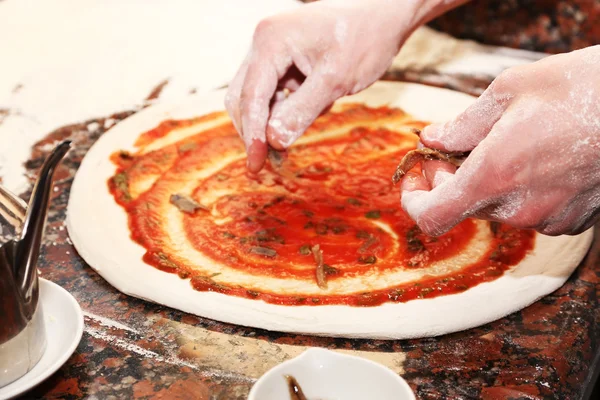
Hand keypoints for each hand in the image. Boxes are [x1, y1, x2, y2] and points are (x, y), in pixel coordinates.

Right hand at [225, 0, 464, 171]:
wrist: (384, 17)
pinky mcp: (283, 58)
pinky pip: (273, 91)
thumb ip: (301, 112)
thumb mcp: (335, 80)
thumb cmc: (365, 40)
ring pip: (255, 96)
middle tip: (264, 163)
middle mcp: (264, 42)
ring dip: (267, 123)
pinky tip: (300, 121)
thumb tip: (273, 141)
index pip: (250, 95)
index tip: (255, 164)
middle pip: (243, 96)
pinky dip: (281, 112)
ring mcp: (272, 49)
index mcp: (271, 41)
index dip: (251, 134)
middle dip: (253, 130)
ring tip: (283, 150)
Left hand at [400, 45, 599, 236]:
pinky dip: (520, 191)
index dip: (414, 200)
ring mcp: (548, 218)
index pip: (432, 216)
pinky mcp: (573, 221)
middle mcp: (518, 207)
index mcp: (494, 175)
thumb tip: (431, 139)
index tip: (418, 177)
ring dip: (488, 184)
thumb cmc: (581, 88)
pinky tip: (537, 161)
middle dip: (451, 181)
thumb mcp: (509, 91)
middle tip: (458, 148)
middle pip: (463, 208)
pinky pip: (530, 212)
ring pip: (497, 209)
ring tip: (506, 146)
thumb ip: (462, 124)